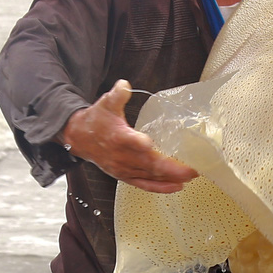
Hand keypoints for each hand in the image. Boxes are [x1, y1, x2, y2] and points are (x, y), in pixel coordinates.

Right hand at [61, 80, 198, 193]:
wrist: (80, 138)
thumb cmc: (96, 121)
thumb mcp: (105, 103)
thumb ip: (117, 95)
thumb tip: (124, 85)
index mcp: (118, 137)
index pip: (130, 142)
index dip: (140, 144)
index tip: (151, 145)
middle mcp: (122, 156)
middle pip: (148, 164)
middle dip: (172, 168)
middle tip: (192, 168)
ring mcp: (124, 169)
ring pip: (149, 177)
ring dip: (170, 178)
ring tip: (190, 177)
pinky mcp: (125, 176)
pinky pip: (145, 185)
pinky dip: (161, 188)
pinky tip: (176, 187)